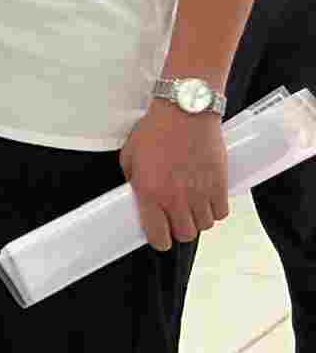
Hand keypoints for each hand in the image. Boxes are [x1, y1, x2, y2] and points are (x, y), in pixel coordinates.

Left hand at [120, 99, 229, 251]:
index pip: (158, 235)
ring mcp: (200, 193)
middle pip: (184, 234)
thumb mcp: (130, 155)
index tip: (159, 236)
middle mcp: (176, 198)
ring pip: (204, 225)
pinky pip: (221, 213)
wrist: (186, 112)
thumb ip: (133, 181)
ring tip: (191, 204)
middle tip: (175, 217)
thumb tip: (139, 196)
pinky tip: (206, 198)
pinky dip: (215, 210)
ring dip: (197, 219)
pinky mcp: (220, 185)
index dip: (159, 240)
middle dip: (178, 229)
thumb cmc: (156, 130)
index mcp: (150, 192)